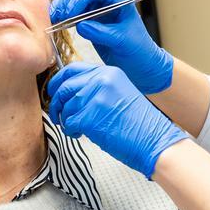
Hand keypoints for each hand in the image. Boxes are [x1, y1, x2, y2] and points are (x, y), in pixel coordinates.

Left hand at [46, 63, 188, 178]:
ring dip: (66, 120)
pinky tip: (80, 134)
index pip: (72, 69)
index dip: (58, 81)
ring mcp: (96, 97)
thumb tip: (71, 93)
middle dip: (57, 103)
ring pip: (65, 106)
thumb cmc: (139, 123)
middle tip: (58, 114)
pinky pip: (69, 122)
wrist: (155, 140)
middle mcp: (101, 80)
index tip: (54, 91)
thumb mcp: (119, 93)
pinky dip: (70, 131)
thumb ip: (97, 88)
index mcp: (109, 72)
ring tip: (77, 128)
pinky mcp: (91, 116)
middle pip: (64, 86)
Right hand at [50, 0, 172, 93]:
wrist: (141, 65)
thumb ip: (102, 32)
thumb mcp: (123, 41)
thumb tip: (80, 25)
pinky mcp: (89, 20)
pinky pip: (73, 11)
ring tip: (54, 19)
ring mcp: (97, 9)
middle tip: (59, 15)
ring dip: (63, 5)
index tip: (71, 13)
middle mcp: (107, 0)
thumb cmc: (139, 50)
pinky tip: (57, 23)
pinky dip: (63, 15)